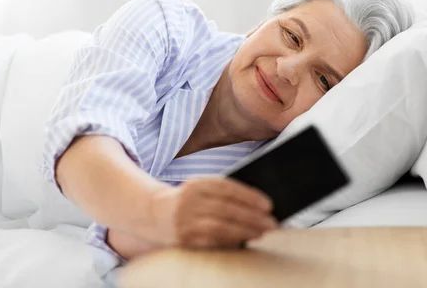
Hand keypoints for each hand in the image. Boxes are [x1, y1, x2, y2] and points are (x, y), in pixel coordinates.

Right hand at [150, 177, 277, 248]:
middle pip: (226, 209)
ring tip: (262, 232)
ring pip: (219, 227)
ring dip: (244, 231)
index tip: (269, 205)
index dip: (249, 196)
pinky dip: (230, 241)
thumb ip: (224, 193)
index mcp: (195, 184)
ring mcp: (184, 222)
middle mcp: (188, 201)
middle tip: (272, 223)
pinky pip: (211, 242)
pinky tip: (244, 240)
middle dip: (252, 217)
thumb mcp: (201, 188)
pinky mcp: (183, 240)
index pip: (226, 188)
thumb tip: (258, 204)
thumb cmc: (188, 200)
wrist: (154, 213)